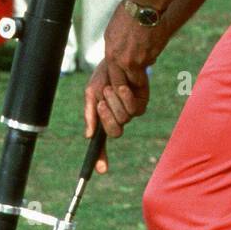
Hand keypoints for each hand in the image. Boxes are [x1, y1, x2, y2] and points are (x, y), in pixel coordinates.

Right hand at [84, 58, 149, 174]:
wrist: (120, 58)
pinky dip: (126, 97)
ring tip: (112, 86)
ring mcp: (130, 113)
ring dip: (114, 102)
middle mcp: (117, 119)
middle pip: (114, 132)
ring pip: (123, 119)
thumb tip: (89, 136)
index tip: (101, 171)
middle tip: (102, 104)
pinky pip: (134, 110)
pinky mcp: (141, 105)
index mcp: (102, 119)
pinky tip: (123, 86)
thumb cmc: (103, 75)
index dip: (100, 157)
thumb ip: (89, 113)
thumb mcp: (92, 92)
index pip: (101, 144)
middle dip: (106, 118)